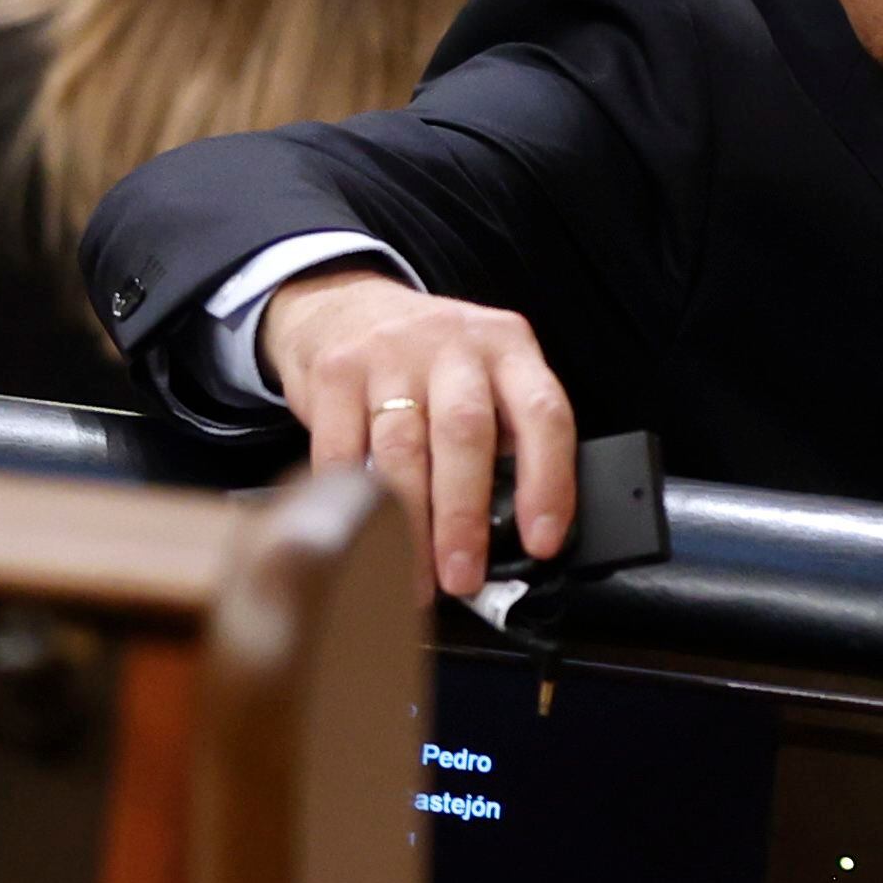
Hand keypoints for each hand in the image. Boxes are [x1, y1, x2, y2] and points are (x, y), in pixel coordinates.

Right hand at [258, 268, 574, 598]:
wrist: (342, 305)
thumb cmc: (426, 361)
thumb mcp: (482, 374)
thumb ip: (503, 435)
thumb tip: (515, 536)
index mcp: (508, 347)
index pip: (543, 413)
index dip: (548, 482)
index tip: (541, 542)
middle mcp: (453, 343)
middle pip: (465, 432)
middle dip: (464, 515)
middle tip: (462, 576)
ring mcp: (389, 354)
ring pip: (402, 449)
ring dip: (408, 525)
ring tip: (413, 577)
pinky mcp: (335, 373)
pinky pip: (342, 451)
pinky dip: (352, 504)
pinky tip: (361, 539)